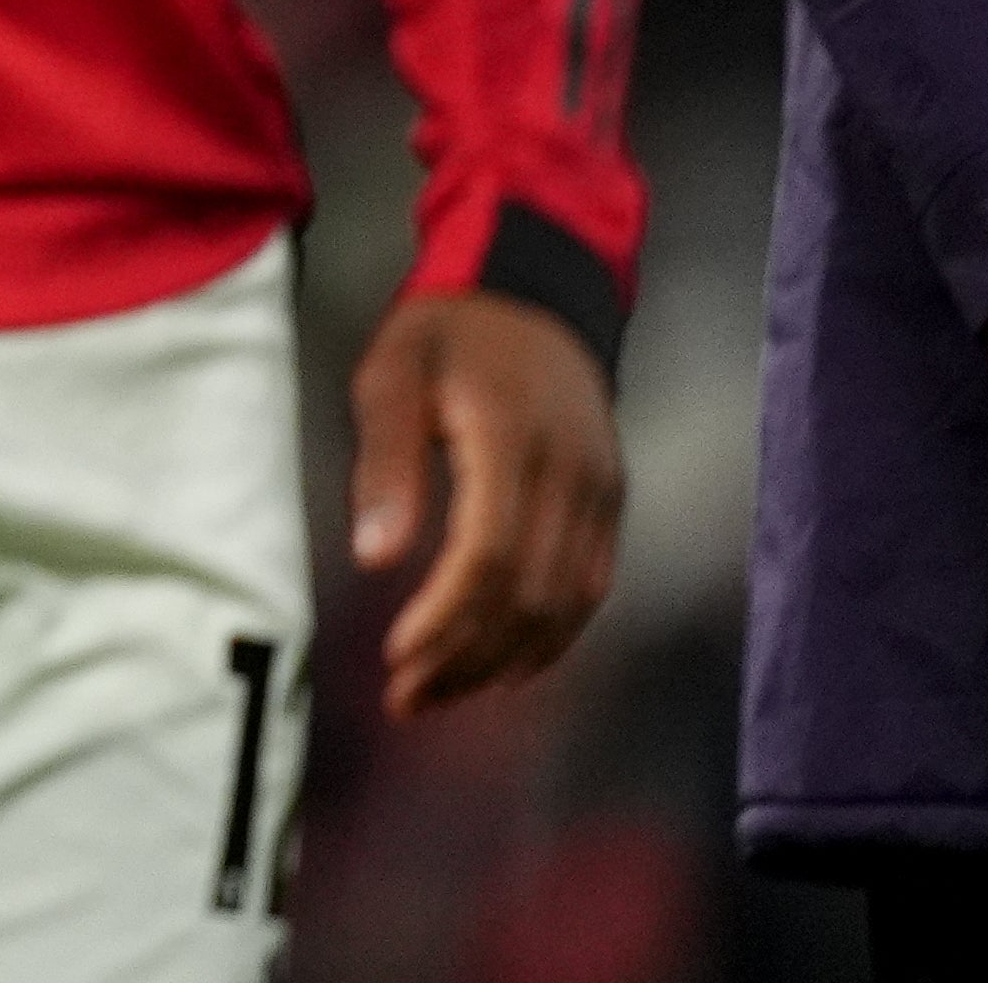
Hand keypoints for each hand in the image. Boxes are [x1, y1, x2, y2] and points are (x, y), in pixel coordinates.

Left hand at [349, 291, 623, 713]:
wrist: (533, 288)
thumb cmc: (449, 332)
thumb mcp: (392, 373)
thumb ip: (385, 462)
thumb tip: (376, 557)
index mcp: (513, 439)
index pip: (490, 556)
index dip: (446, 618)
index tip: (397, 656)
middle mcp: (571, 472)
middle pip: (529, 594)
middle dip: (466, 656)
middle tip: (407, 699)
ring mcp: (601, 489)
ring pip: (566, 603)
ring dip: (505, 660)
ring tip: (441, 694)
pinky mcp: (611, 498)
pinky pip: (590, 586)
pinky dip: (551, 636)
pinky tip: (506, 666)